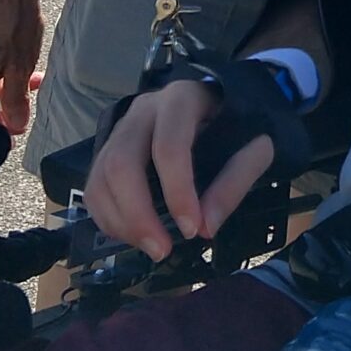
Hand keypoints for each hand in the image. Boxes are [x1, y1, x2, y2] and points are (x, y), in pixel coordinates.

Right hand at [0, 0, 46, 134]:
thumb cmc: (16, 25)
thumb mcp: (21, 67)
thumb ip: (16, 100)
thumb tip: (15, 126)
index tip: (11, 137)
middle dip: (3, 113)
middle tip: (25, 113)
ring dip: (7, 93)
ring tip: (32, 85)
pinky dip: (3, 78)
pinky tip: (25, 71)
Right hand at [83, 78, 273, 260]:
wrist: (220, 104)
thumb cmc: (237, 125)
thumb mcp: (255, 146)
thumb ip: (236, 181)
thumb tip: (206, 227)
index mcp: (182, 100)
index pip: (168, 147)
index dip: (177, 192)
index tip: (193, 229)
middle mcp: (143, 111)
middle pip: (121, 163)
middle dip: (137, 216)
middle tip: (161, 251)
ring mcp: (121, 129)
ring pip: (101, 179)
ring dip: (121, 223)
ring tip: (152, 247)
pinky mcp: (108, 150)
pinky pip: (94, 189)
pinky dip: (109, 220)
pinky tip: (136, 235)